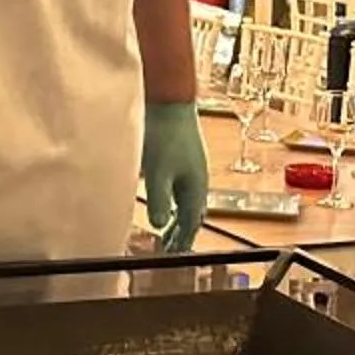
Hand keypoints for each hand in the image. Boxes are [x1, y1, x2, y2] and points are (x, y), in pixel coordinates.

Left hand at [141, 100, 209, 251]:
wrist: (168, 100)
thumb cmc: (163, 136)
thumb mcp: (157, 173)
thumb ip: (158, 201)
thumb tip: (158, 225)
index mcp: (196, 186)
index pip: (191, 222)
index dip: (183, 240)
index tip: (172, 254)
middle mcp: (197, 179)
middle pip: (191, 212)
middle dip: (180, 231)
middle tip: (167, 247)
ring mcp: (191, 167)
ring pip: (185, 200)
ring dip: (175, 217)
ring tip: (164, 228)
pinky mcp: (181, 156)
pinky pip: (180, 187)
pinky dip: (172, 200)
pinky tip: (162, 200)